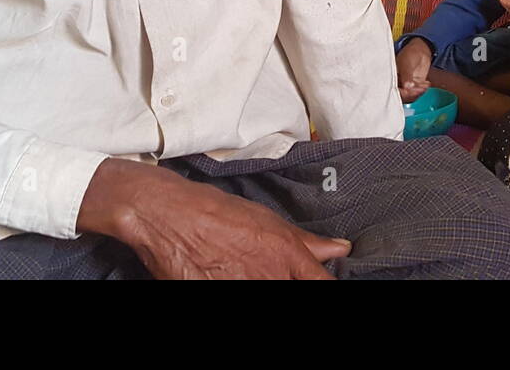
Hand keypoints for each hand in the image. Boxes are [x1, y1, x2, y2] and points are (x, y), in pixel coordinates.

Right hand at [79, 159, 350, 278]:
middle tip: (269, 271)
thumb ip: (306, 242)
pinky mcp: (216, 297)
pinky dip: (236, 286)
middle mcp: (270, 279)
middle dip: (288, 281)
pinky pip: (236, 297)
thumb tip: (341, 250)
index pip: (322, 284)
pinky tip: (227, 275)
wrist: (168, 216)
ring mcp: (243, 290)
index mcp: (288, 256)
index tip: (320, 279)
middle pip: (296, 291)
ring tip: (240, 270)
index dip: (324, 282)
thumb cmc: (218, 211)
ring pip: (269, 296)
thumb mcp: (268, 220)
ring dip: (260, 282)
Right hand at [396, 38, 432, 101]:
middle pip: (402, 96)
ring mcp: (406, 86)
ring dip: (418, 92)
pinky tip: (426, 83)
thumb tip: (407, 87)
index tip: (409, 90)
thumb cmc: (409, 54)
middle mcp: (397, 84)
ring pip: (411, 96)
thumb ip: (406, 76)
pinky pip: (417, 93)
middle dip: (411, 94)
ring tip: (424, 85)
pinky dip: (423, 90)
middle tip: (419, 88)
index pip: (394, 91)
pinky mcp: (414, 86)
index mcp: (391, 78)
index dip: (402, 93)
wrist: (420, 51)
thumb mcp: (406, 64)